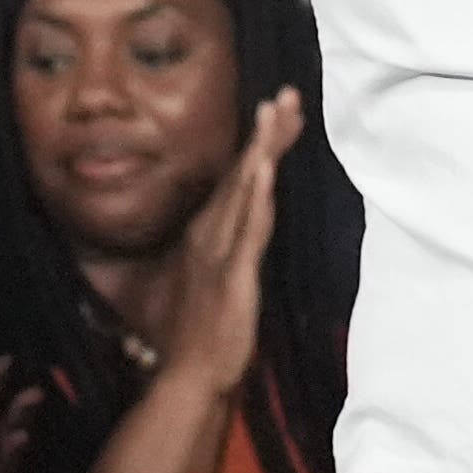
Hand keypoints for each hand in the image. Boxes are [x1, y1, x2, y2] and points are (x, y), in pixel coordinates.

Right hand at [150, 90, 304, 398]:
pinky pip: (247, 228)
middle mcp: (211, 235)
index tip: (276, 114)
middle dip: (267, 135)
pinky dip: (255, 195)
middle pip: (243, 175)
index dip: (257, 146)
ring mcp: (221, 252)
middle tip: (288, 96)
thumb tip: (188, 244)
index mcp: (205, 236)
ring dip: (263, 150)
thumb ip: (198, 260)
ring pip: (246, 191)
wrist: (187, 376)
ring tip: (278, 113)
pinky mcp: (233, 273)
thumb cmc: (185, 337)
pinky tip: (264, 167)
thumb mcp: (192, 288)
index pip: (234, 181)